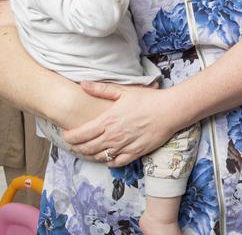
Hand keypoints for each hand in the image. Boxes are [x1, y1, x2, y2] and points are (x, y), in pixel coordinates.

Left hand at [63, 81, 177, 166]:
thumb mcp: (124, 91)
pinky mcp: (135, 153)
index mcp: (108, 120)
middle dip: (77, 148)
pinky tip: (107, 157)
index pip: (80, 134)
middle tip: (74, 144)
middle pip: (87, 148)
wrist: (170, 111)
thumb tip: (83, 84)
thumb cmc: (148, 99)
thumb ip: (102, 89)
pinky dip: (108, 161)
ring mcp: (124, 146)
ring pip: (99, 157)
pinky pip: (116, 163)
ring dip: (90, 155)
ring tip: (88, 151)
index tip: (66, 135)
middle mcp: (113, 136)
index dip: (69, 137)